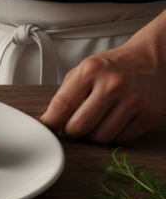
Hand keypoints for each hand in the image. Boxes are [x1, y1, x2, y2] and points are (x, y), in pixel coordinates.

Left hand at [40, 44, 165, 143]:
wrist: (151, 59)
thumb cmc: (114, 66)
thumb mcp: (85, 69)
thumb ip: (67, 92)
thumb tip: (50, 119)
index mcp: (91, 70)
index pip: (62, 104)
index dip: (50, 121)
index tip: (47, 128)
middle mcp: (113, 84)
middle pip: (80, 125)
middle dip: (70, 132)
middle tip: (70, 128)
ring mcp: (133, 100)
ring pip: (101, 137)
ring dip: (92, 136)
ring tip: (93, 123)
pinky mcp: (149, 115)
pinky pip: (121, 139)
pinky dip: (113, 136)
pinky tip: (112, 123)